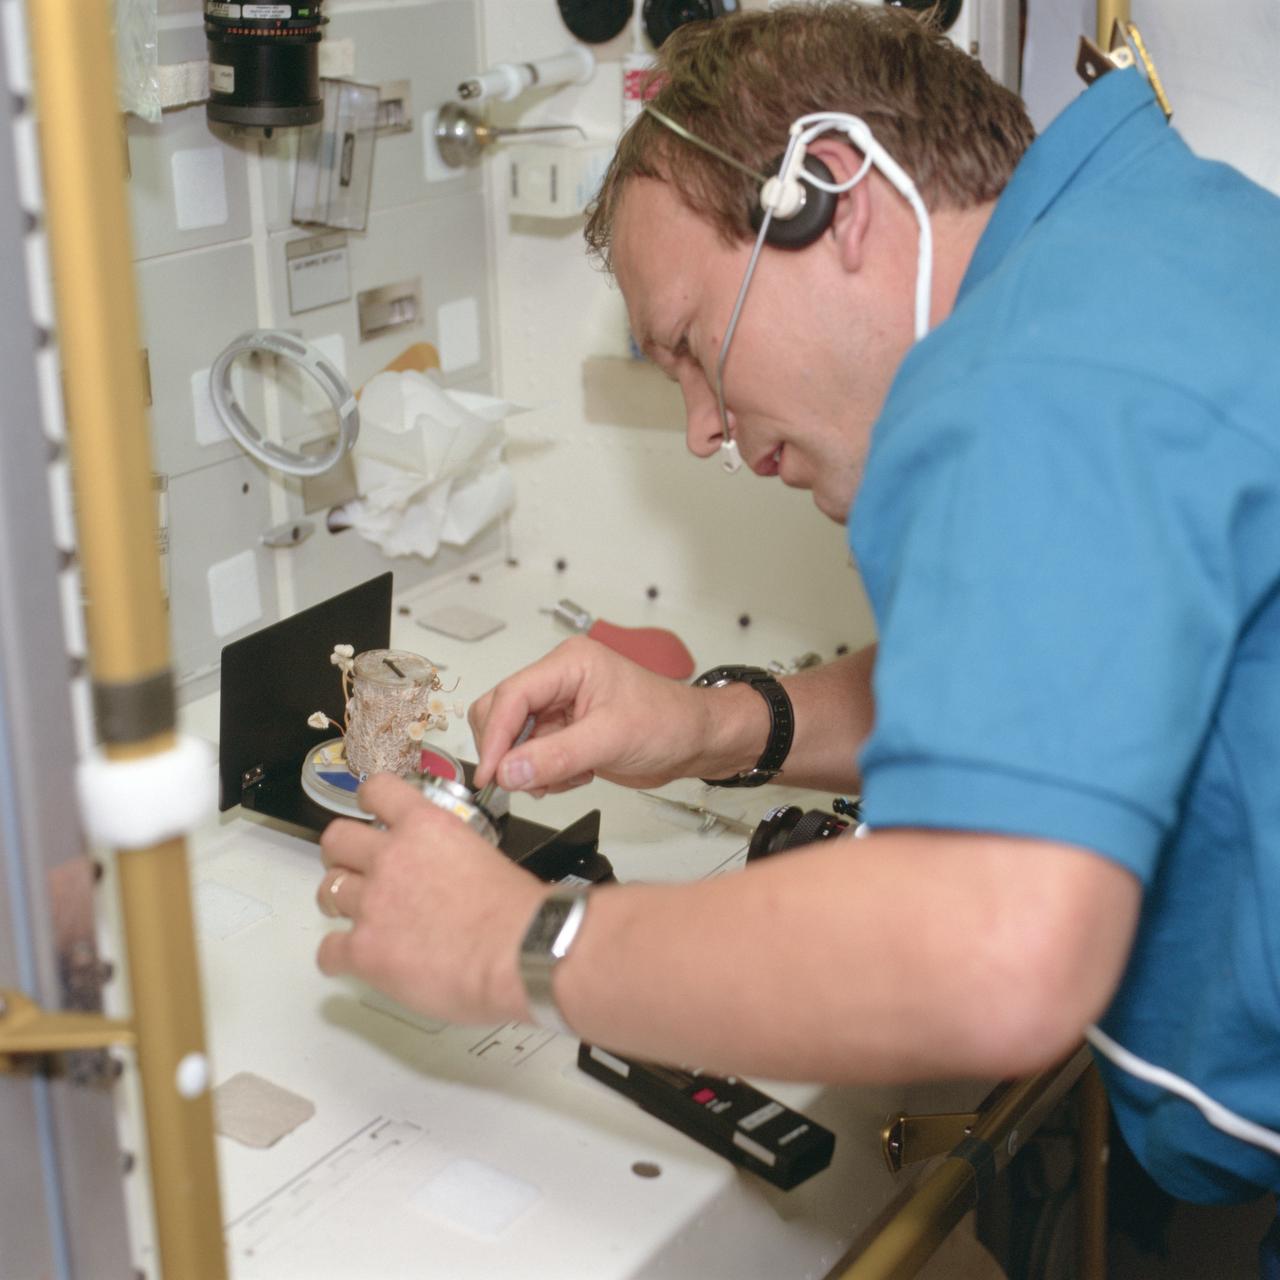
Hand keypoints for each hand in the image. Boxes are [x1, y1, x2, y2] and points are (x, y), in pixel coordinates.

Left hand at [315, 773, 547, 1024]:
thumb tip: (449, 874)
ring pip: (328, 890)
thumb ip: (453, 855)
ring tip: (359, 916)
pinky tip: (355, 959)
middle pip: (337, 840)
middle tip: (353, 868)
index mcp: (427, 827)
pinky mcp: (365, 949)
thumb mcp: (486, 856)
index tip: (369, 811)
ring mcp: (372, 903)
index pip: (378, 791)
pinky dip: (338, 956)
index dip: (368, 801)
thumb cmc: (518, 914)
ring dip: (340, 902)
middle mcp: (392, 857)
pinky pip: (328, 950)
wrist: (520, 951)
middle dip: (341, 854)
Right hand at [468, 636, 713, 793]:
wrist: (696, 741)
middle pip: (502, 713)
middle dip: (510, 752)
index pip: (512, 695)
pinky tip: (577, 775)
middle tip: (524, 782)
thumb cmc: (669, 722)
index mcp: (569, 663)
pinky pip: (532, 756)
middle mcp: (559, 680)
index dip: (495, 736)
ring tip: (568, 776)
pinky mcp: (564, 731)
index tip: (491, 774)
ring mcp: (560, 707)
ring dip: (531, 767)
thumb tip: (509, 771)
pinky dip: (545, 774)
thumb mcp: (611, 739)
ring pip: (514, 739)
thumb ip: (556, 756)